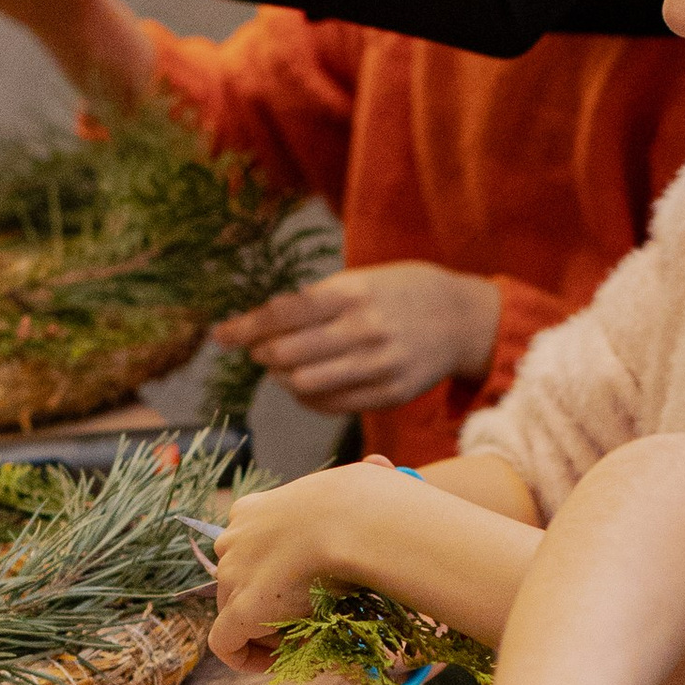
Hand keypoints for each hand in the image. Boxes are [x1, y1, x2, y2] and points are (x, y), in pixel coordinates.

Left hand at [209, 467, 400, 668]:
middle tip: (307, 618)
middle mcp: (232, 540)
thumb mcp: (357, 486)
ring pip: (236, 611)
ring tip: (306, 636)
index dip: (273, 572)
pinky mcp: (238, 610)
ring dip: (266, 628)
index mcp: (252, 510)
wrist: (352, 521)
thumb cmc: (363, 504)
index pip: (249, 547)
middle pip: (241, 582)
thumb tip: (380, 465)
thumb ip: (365, 481)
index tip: (301, 588)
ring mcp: (232, 574)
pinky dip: (245, 657)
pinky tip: (274, 663)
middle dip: (269, 603)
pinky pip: (225, 643)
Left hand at [213, 264, 501, 413]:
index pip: (282, 314)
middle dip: (264, 354)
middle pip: (286, 353)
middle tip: (262, 350)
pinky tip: (310, 384)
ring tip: (287, 367)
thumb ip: (313, 301)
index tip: (221, 336)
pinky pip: (331, 404)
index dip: (245, 328)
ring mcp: (379, 366)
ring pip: (303, 384)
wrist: (462, 319)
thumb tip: (257, 326)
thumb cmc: (400, 293)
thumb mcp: (360, 280)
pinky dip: (309, 396)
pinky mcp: (389, 394)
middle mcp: (364, 330)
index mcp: (353, 294)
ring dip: (284, 378)